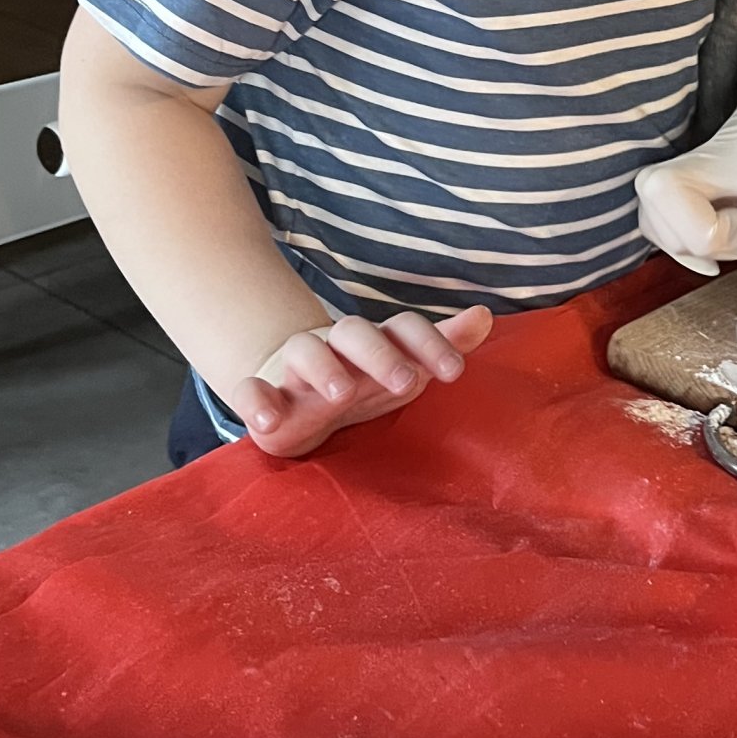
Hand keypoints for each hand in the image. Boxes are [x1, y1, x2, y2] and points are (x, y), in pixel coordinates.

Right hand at [226, 306, 491, 457]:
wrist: (292, 391)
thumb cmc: (361, 379)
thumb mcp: (403, 367)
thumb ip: (442, 345)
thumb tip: (486, 315)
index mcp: (374, 342)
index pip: (403, 327)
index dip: (430, 342)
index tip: (456, 372)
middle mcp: (335, 347)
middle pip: (354, 331)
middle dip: (381, 354)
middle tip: (406, 381)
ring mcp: (296, 370)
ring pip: (304, 352)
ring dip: (322, 368)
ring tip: (340, 393)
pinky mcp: (263, 398)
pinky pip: (250, 392)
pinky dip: (255, 404)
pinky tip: (267, 422)